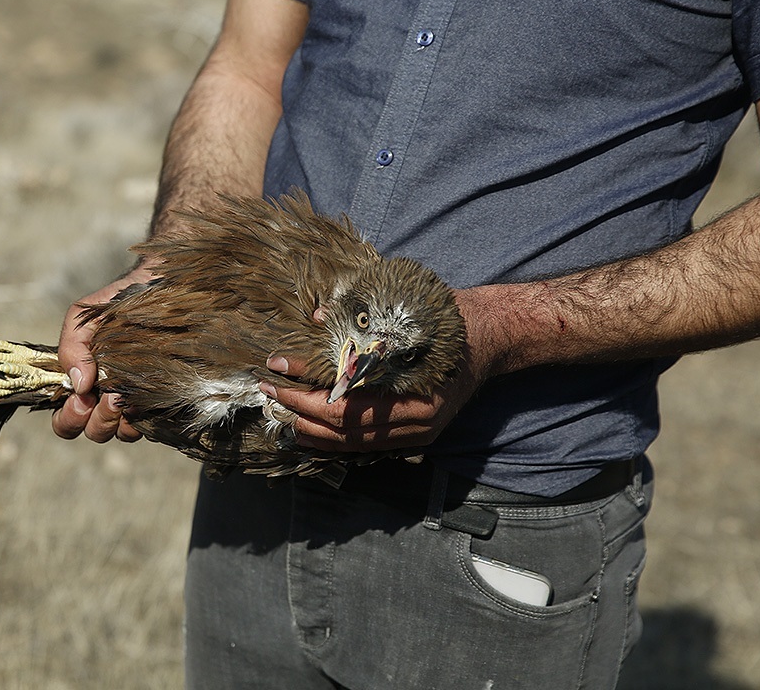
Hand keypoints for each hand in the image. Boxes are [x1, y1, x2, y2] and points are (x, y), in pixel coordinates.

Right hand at [52, 261, 158, 442]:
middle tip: (110, 396)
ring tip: (128, 394)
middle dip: (98, 421)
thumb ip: (72, 345)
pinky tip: (150, 396)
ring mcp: (137, 401)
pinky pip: (153, 425)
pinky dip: (148, 417)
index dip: (69, 418)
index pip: (67, 421)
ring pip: (122, 432)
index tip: (82, 398)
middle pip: (94, 431)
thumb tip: (78, 383)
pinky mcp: (164, 401)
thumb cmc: (120, 301)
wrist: (163, 285)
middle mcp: (108, 397)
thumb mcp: (86, 317)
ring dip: (121, 420)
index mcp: (84, 383)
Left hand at [260, 287, 506, 451]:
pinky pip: (365, 446)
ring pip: (352, 443)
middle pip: (344, 426)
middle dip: (300, 410)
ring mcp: (417, 433)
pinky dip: (333, 441)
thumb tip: (319, 316)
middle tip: (269, 390)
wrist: (489, 337)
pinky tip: (309, 431)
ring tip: (281, 413)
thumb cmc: (447, 320)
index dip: (307, 386)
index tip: (278, 367)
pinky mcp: (414, 435)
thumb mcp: (406, 313)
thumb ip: (364, 319)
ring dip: (311, 431)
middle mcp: (417, 421)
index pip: (346, 399)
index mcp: (415, 392)